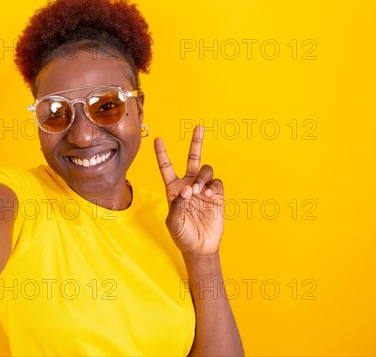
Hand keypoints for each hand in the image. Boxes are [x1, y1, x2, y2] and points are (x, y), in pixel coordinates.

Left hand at [154, 125, 223, 255]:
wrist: (200, 247)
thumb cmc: (182, 235)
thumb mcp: (173, 221)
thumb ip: (178, 204)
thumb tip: (187, 188)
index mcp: (173, 188)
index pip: (166, 167)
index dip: (162, 153)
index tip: (158, 139)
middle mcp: (188, 184)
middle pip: (192, 158)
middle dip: (196, 142)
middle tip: (199, 127)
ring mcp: (203, 189)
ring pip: (205, 170)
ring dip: (202, 177)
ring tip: (199, 190)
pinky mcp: (217, 195)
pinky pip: (217, 182)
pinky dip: (213, 185)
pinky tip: (208, 194)